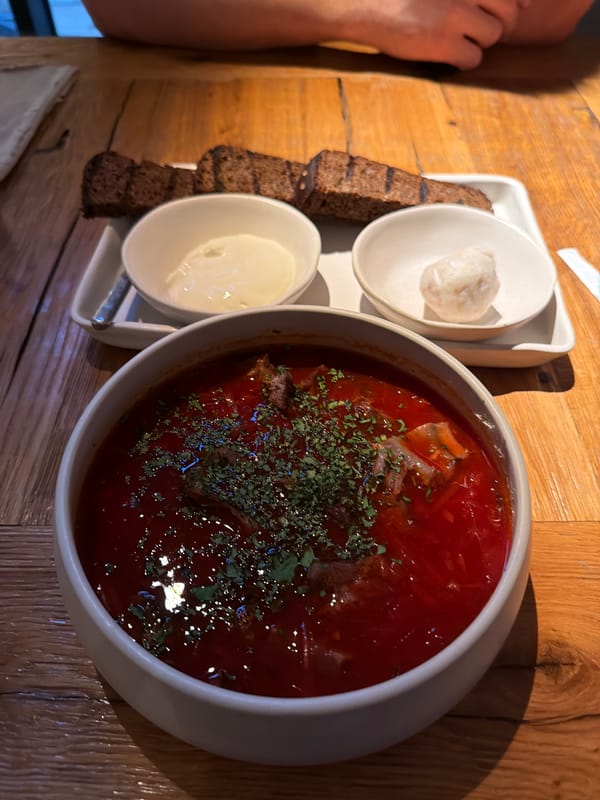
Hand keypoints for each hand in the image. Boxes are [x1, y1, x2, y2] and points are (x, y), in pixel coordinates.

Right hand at [345, 0, 530, 68]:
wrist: (367, 7)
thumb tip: (517, 2)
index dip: (518, 0)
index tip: (523, 5)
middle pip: (508, 10)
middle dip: (502, 22)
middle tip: (485, 30)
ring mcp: (455, 15)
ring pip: (493, 35)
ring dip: (481, 42)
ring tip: (461, 40)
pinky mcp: (444, 42)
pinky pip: (474, 58)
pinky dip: (465, 60)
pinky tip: (449, 55)